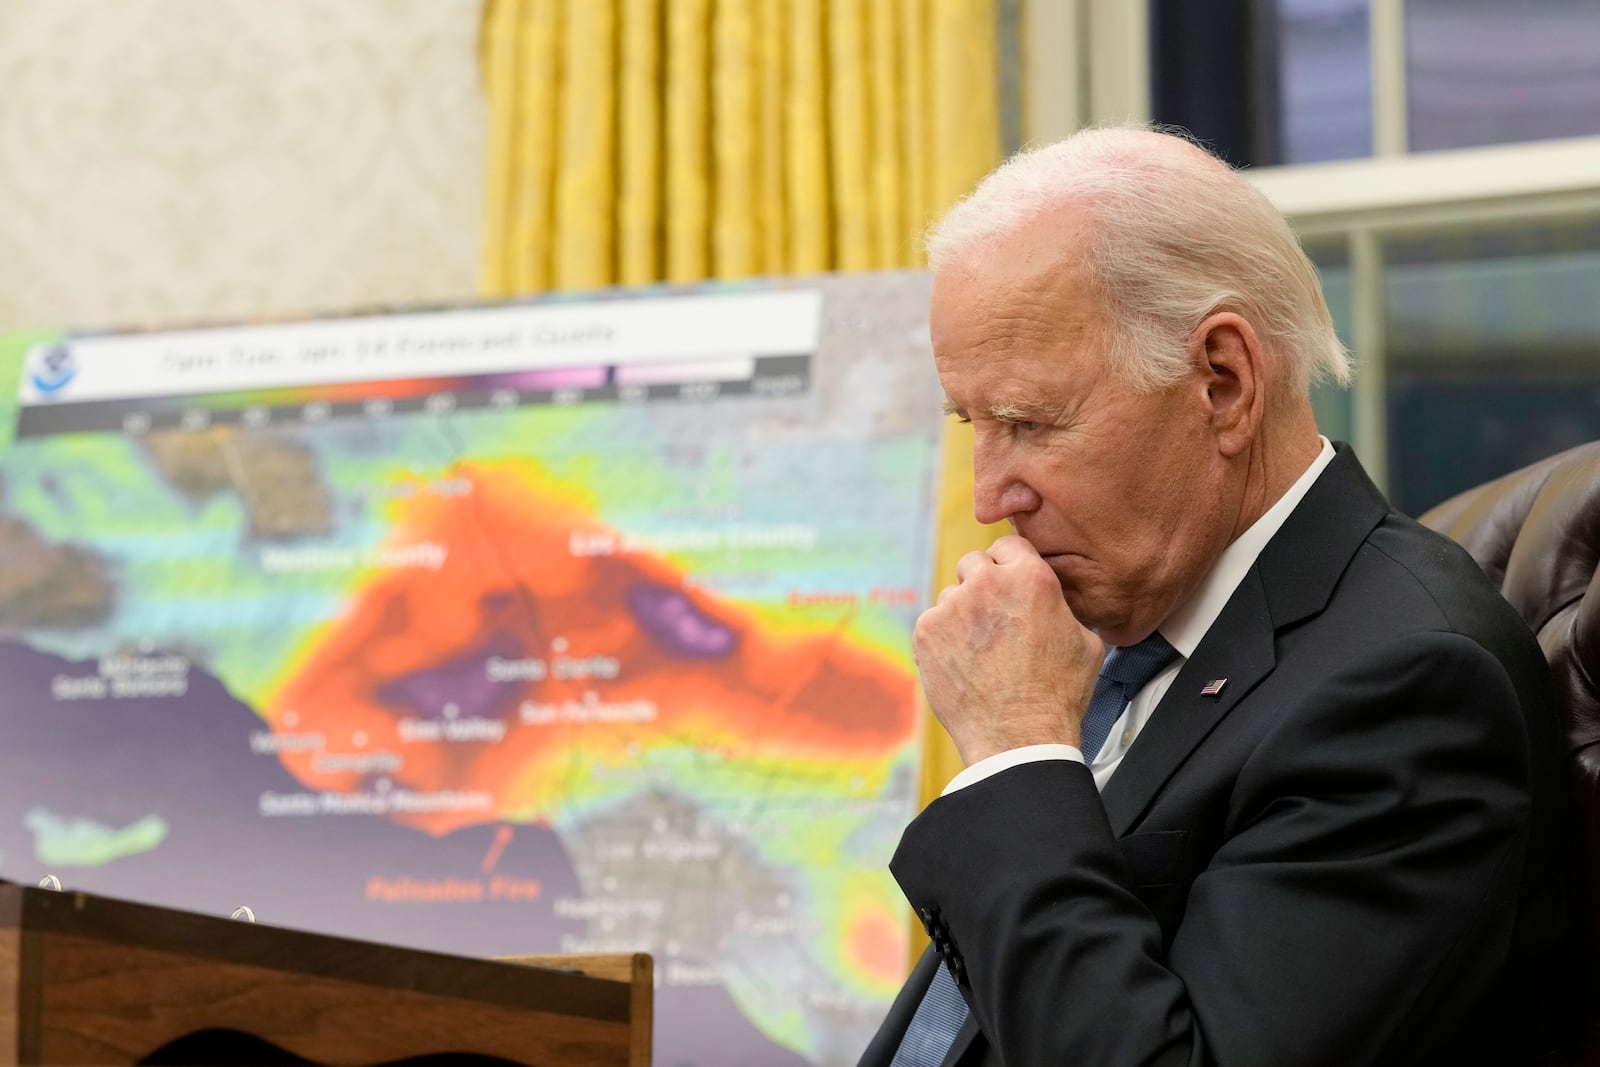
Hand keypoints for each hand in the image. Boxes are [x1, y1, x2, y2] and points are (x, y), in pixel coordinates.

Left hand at [914, 535, 1104, 765]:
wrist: (1019, 737)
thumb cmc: (1058, 694)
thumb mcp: (1085, 640)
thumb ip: (1062, 607)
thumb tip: (1055, 602)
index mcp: (1030, 577)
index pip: (1009, 544)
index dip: (1010, 564)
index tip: (1009, 584)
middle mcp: (986, 583)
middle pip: (973, 563)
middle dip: (982, 585)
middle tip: (993, 619)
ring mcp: (951, 606)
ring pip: (951, 597)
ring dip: (961, 616)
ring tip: (980, 654)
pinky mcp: (925, 632)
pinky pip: (932, 624)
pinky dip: (943, 641)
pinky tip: (962, 665)